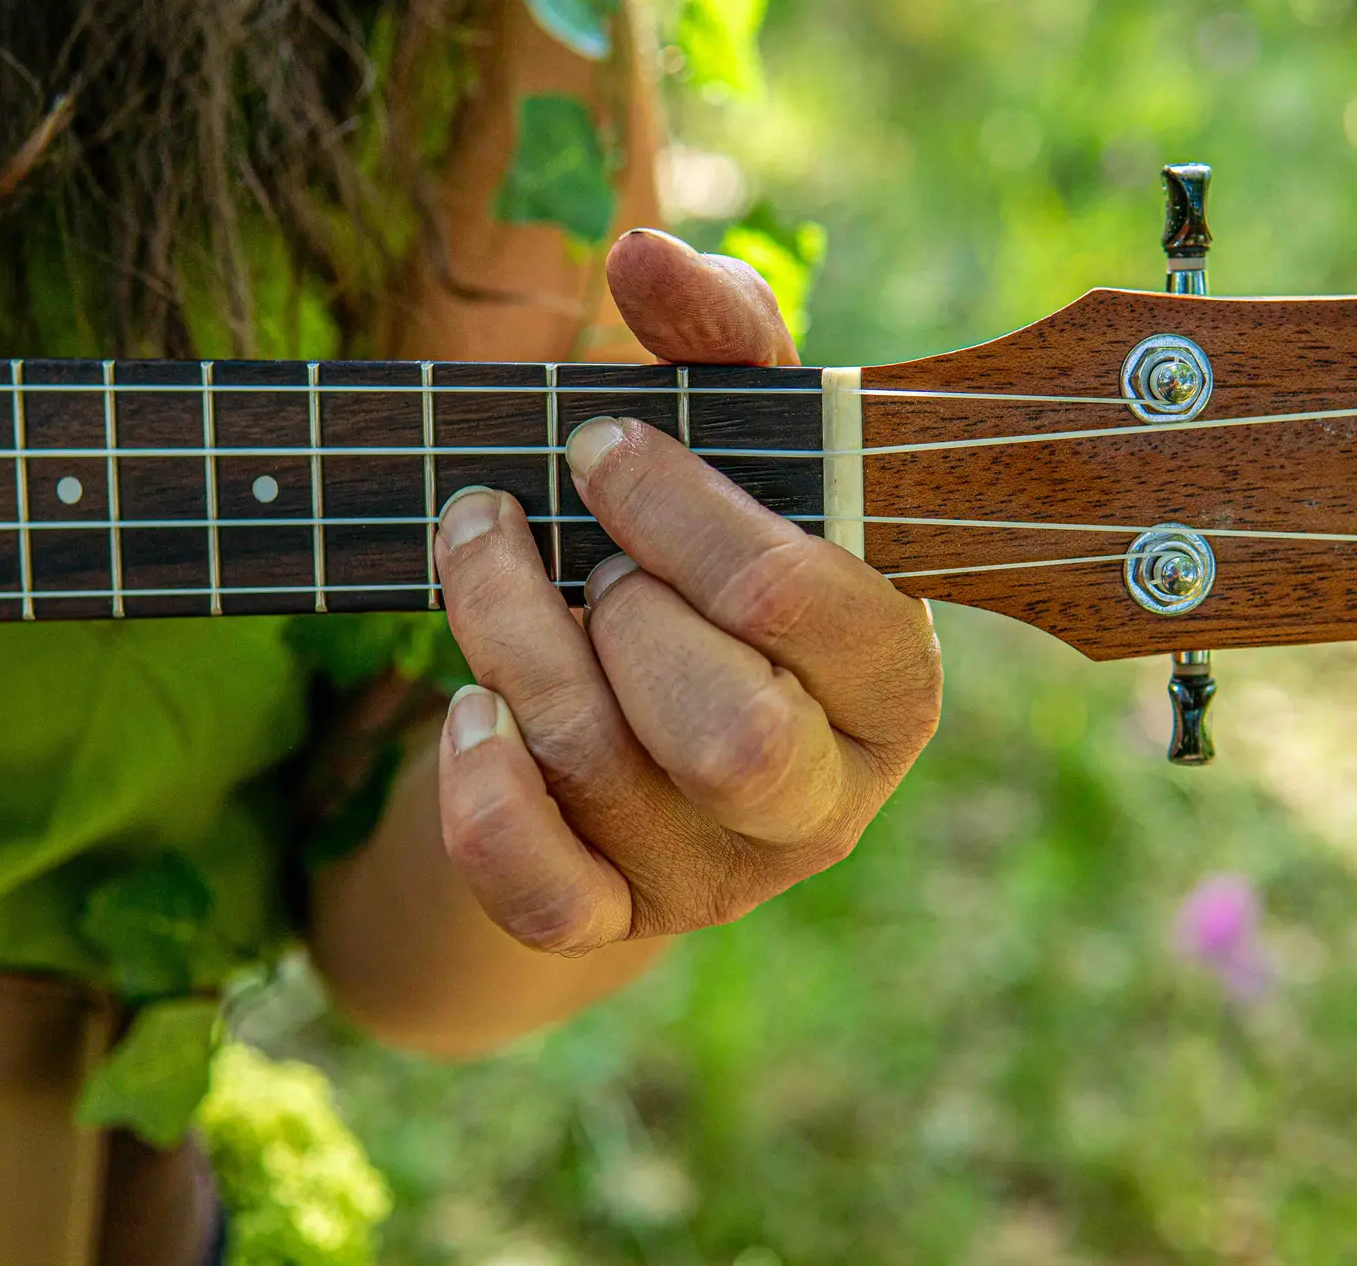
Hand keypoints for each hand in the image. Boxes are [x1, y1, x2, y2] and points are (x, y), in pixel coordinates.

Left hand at [430, 229, 941, 953]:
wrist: (639, 710)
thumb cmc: (704, 562)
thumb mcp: (736, 447)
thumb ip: (723, 342)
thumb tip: (645, 253)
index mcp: (890, 678)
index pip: (810, 608)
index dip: (687, 512)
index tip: (602, 443)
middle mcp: (825, 796)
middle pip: (726, 728)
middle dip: (616, 600)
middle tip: (566, 529)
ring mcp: (722, 875)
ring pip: (608, 776)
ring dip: (510, 634)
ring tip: (474, 548)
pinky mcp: (617, 921)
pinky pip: (543, 897)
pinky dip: (484, 795)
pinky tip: (466, 705)